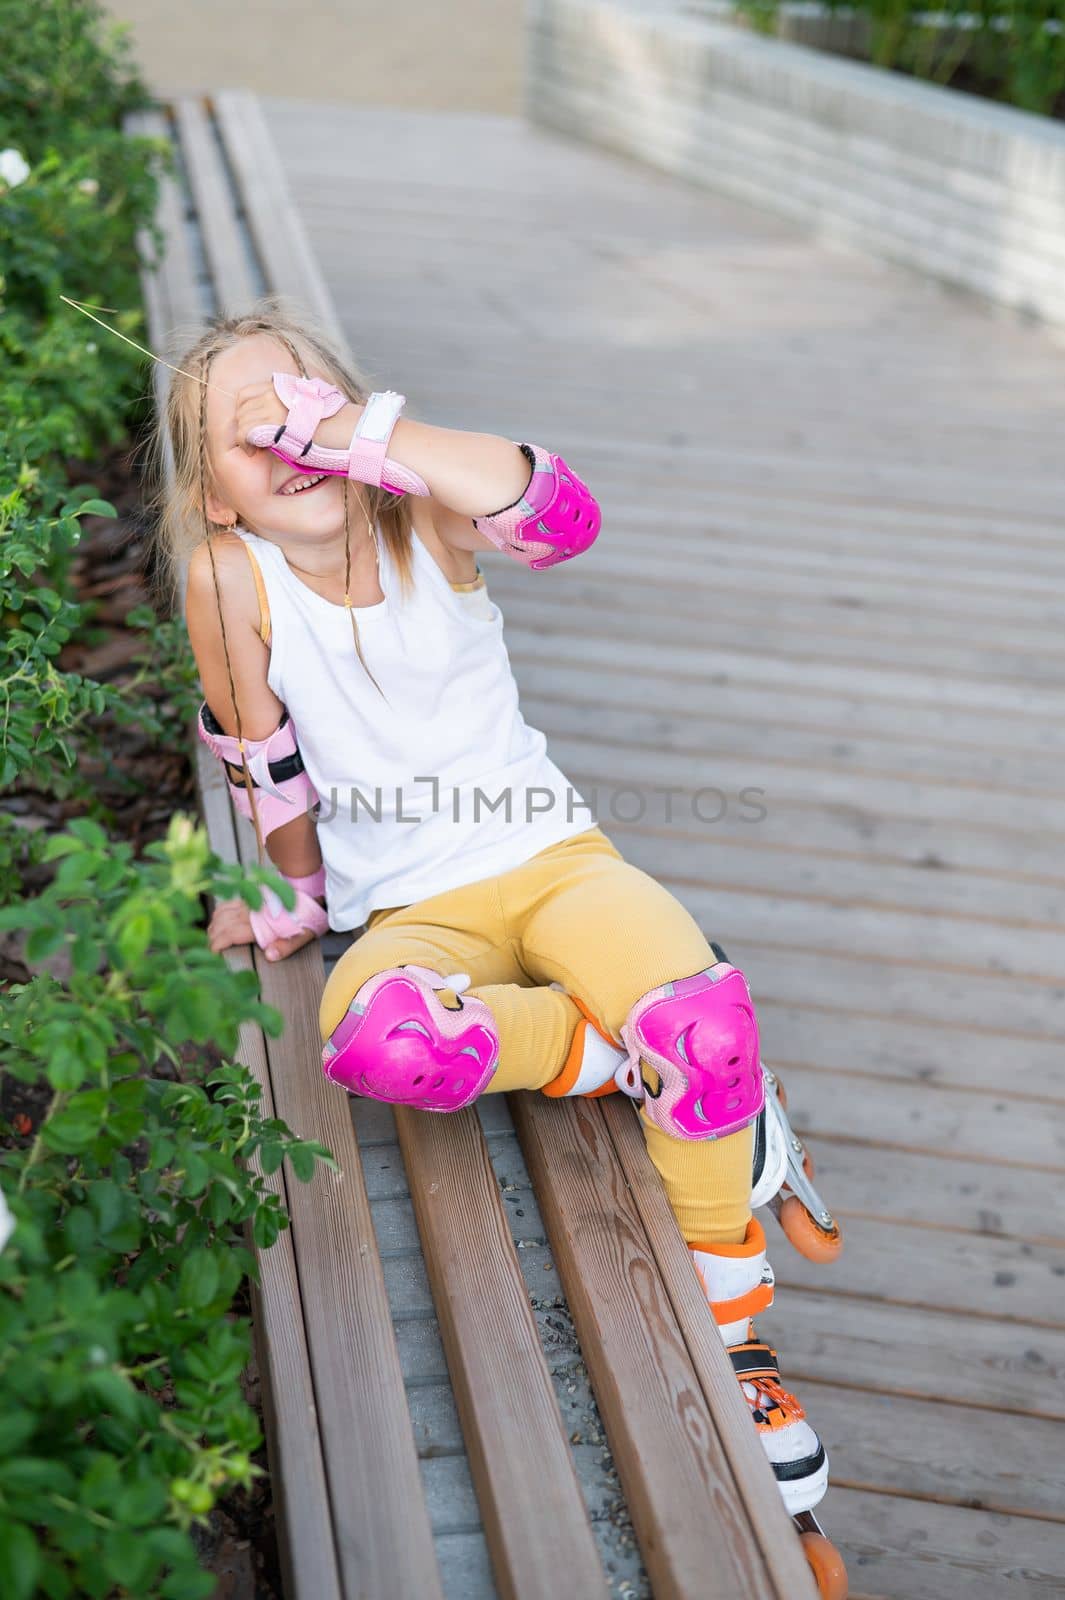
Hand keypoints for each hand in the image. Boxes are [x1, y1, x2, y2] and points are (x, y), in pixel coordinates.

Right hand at [207, 895, 318, 962]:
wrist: (311, 891)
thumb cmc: (307, 916)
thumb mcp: (303, 935)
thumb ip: (287, 946)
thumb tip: (270, 956)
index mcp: (260, 922)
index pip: (230, 933)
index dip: (217, 944)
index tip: (211, 953)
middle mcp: (250, 911)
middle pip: (221, 924)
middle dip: (212, 937)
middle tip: (209, 950)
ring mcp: (249, 902)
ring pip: (221, 912)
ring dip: (213, 926)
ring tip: (211, 939)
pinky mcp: (250, 896)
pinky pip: (228, 903)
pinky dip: (218, 913)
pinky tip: (218, 921)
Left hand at [235, 378, 362, 454]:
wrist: (342, 427)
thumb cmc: (334, 421)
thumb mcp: (311, 406)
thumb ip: (294, 406)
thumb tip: (290, 419)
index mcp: (281, 386)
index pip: (247, 393)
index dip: (245, 410)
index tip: (252, 424)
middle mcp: (272, 393)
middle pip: (242, 407)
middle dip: (243, 424)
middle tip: (252, 440)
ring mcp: (270, 407)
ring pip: (242, 421)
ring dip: (245, 436)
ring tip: (255, 449)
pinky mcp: (270, 424)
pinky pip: (245, 433)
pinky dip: (246, 444)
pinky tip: (254, 452)